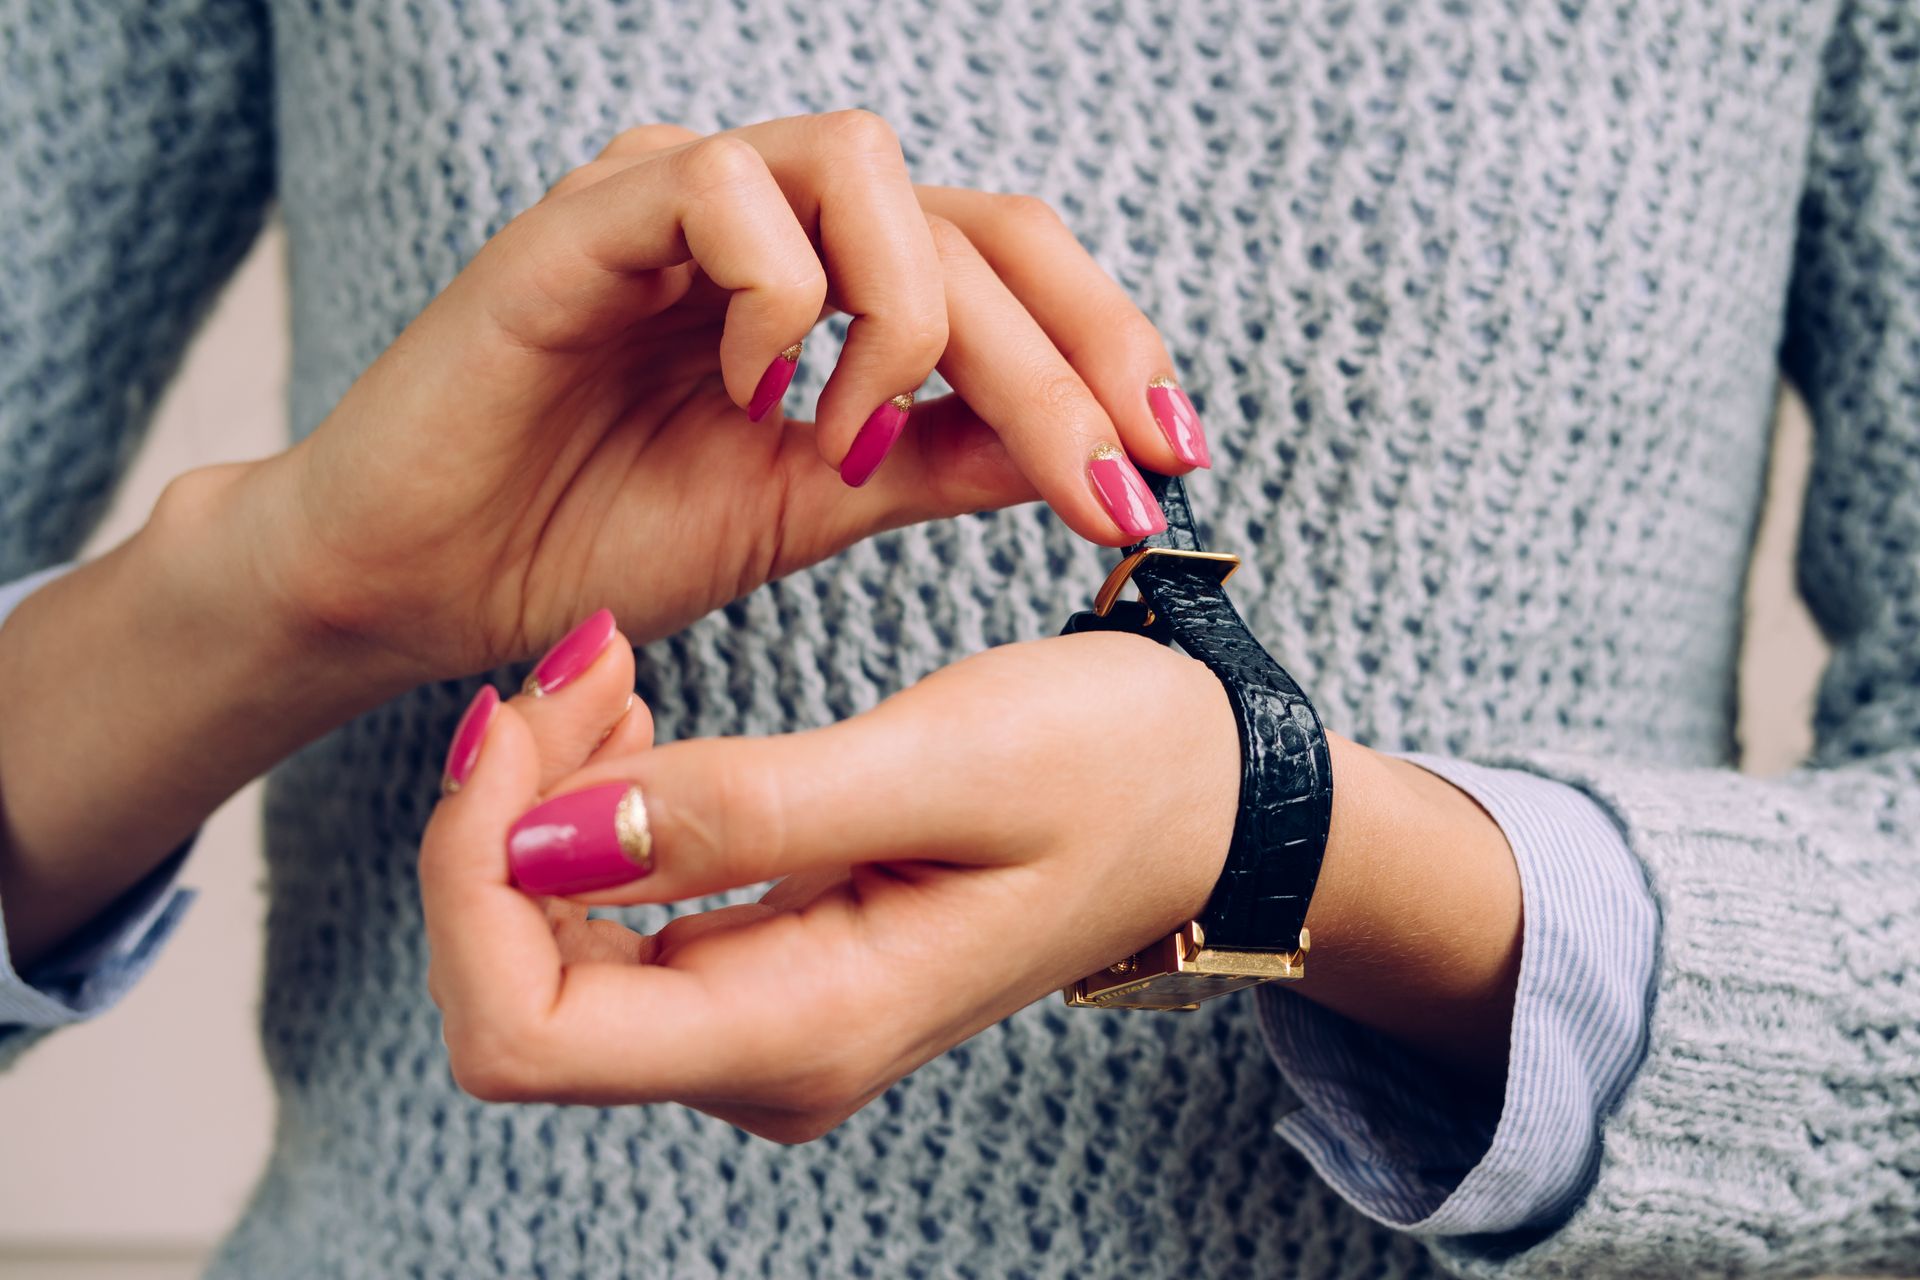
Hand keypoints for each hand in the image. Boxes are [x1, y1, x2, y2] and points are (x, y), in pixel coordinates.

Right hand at [204, 111, 1206, 690]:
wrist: (425, 584)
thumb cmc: (597, 537)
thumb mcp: (812, 511)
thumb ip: (939, 463)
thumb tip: (1091, 450)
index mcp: (831, 283)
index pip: (1006, 266)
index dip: (1106, 346)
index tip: (1172, 461)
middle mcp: (771, 222)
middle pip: (969, 220)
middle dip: (1065, 352)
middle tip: (1114, 472)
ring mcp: (679, 201)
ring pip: (864, 166)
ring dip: (912, 314)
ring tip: (863, 443)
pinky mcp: (587, 216)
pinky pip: (723, 187)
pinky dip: (774, 293)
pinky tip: (756, 397)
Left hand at [420, 621, 1523, 1137]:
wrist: (1210, 803)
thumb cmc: (1114, 769)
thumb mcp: (942, 764)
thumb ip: (744, 813)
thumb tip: (537, 843)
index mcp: (804, 1027)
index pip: (521, 1030)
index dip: (470, 872)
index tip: (526, 710)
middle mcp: (765, 1057)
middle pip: (513, 993)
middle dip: (499, 822)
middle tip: (577, 663)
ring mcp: (763, 1023)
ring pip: (547, 955)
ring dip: (539, 810)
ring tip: (608, 676)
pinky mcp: (767, 970)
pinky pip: (612, 921)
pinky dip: (591, 817)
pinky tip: (637, 726)